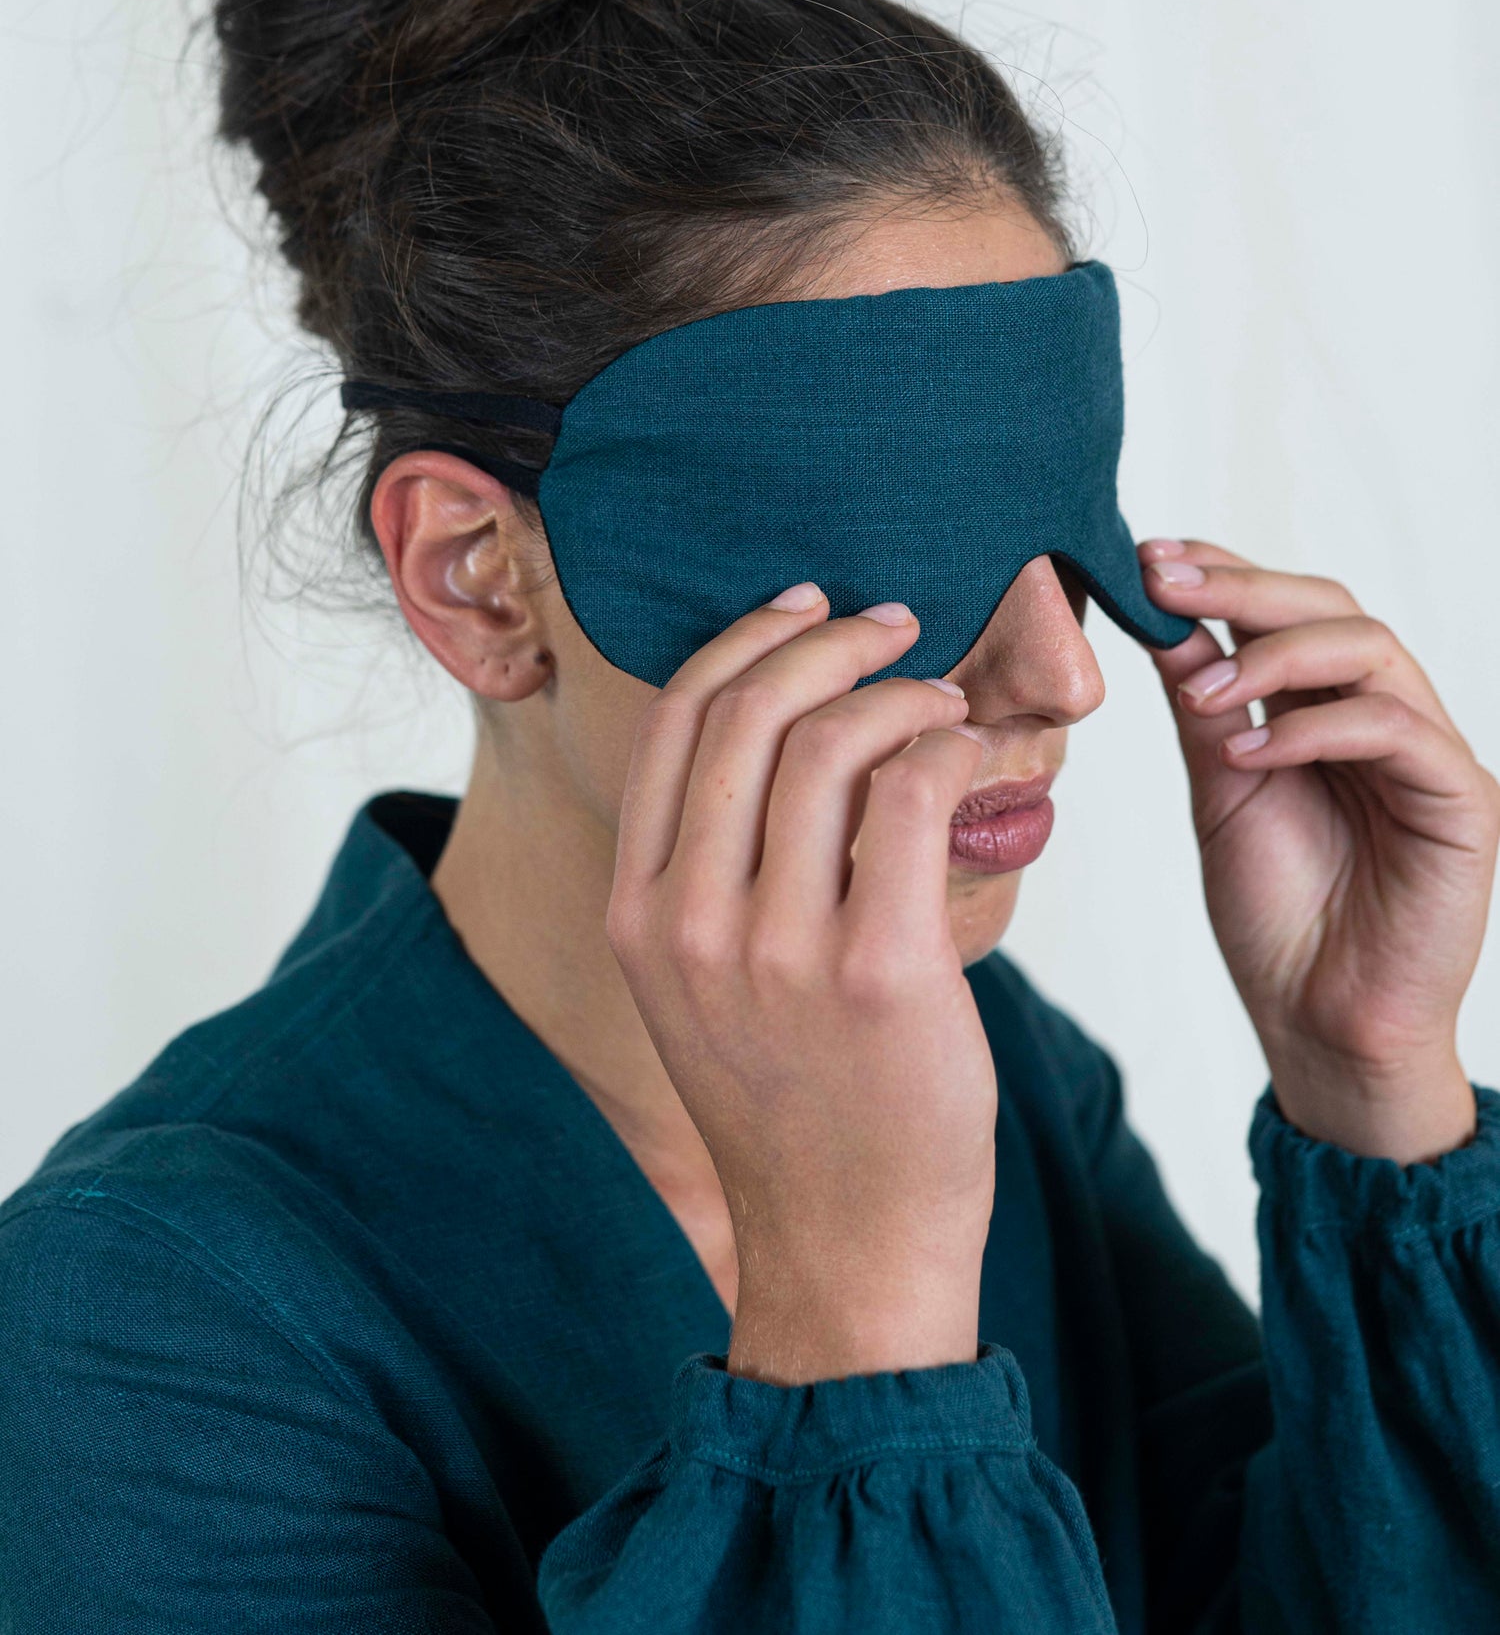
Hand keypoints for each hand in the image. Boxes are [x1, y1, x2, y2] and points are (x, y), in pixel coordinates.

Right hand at [605, 587, 995, 1384]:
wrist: (847, 1246)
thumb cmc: (796, 1099)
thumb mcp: (704, 982)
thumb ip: (715, 865)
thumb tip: (785, 722)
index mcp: (636, 912)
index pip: (673, 722)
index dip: (742, 640)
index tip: (805, 606)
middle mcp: (689, 923)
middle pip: (748, 712)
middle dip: (828, 640)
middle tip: (895, 625)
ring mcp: (777, 951)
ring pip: (831, 742)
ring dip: (900, 692)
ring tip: (943, 703)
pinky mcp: (878, 973)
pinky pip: (911, 796)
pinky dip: (946, 747)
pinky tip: (970, 756)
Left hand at [1141, 538, 1498, 1161]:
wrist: (1319, 1025)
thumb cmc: (1276, 917)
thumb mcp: (1220, 788)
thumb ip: (1205, 705)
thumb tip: (1163, 613)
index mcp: (1331, 708)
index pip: (1291, 610)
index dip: (1226, 572)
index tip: (1148, 556)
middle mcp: (1387, 717)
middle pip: (1335, 609)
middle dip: (1244, 587)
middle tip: (1165, 579)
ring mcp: (1430, 755)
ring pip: (1372, 650)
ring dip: (1276, 655)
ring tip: (1205, 690)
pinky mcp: (1462, 802)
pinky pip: (1396, 730)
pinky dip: (1317, 730)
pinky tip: (1250, 752)